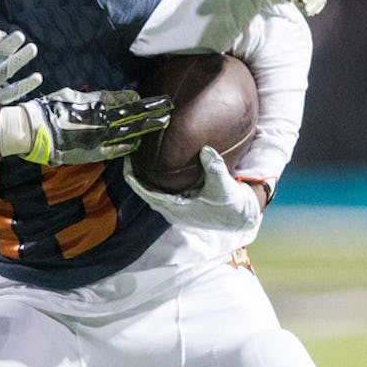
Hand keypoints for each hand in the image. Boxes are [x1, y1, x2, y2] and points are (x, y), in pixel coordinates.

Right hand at [0, 89, 171, 165]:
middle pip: (132, 114)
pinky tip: (138, 143)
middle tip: (168, 107)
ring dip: (146, 126)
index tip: (149, 97)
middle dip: (151, 110)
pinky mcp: (93, 152)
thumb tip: (104, 99)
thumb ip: (90, 98)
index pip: (123, 100)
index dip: (138, 100)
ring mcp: (99, 137)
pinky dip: (127, 145)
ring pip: (128, 131)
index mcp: (95, 103)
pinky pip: (114, 149)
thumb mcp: (70, 95)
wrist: (34, 132)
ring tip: (162, 122)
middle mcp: (101, 120)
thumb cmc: (49, 109)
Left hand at [124, 146, 261, 240]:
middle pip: (144, 192)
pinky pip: (161, 193)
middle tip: (128, 154)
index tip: (125, 161)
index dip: (133, 177)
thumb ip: (214, 167)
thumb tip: (205, 149)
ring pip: (152, 193)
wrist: (241, 217)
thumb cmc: (231, 204)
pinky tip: (155, 168)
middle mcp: (172, 212)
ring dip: (144, 178)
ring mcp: (176, 211)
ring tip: (137, 159)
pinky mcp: (182, 207)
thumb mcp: (223, 186)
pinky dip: (155, 182)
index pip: (145, 192)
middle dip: (135, 175)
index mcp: (176, 208)